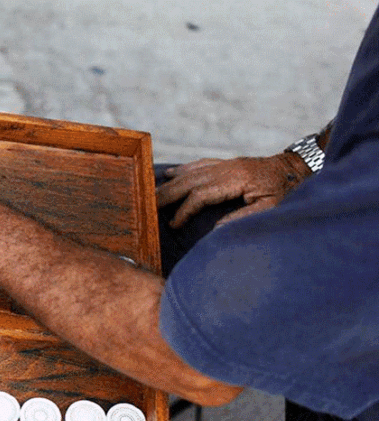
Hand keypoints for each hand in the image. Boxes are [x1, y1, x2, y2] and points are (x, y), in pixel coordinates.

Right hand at [156, 153, 310, 227]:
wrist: (299, 166)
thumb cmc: (287, 190)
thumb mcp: (270, 208)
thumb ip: (242, 219)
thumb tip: (214, 230)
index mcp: (236, 179)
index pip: (200, 194)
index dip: (184, 210)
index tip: (173, 224)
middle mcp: (227, 168)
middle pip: (189, 180)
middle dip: (167, 194)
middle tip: (148, 207)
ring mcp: (226, 163)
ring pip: (191, 172)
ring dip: (170, 184)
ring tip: (152, 194)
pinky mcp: (228, 163)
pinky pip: (199, 164)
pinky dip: (183, 170)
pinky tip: (170, 174)